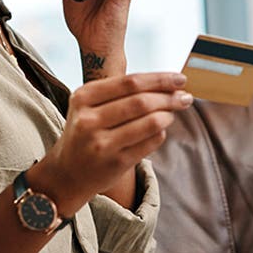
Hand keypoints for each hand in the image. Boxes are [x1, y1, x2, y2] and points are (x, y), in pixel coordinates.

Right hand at [27, 72, 190, 216]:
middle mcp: (89, 120)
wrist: (66, 173)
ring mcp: (101, 144)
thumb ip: (120, 92)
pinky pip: (150, 143)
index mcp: (83, 97)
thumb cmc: (86, 132)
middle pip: (141, 101)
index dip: (160, 79)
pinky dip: (161, 133)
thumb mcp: (89, 106)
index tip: (180, 79)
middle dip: (169, 97)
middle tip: (186, 97)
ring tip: (174, 113)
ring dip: (169, 115)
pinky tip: (161, 130)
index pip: (130, 82)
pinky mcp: (115, 163)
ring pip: (150, 122)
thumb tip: (168, 82)